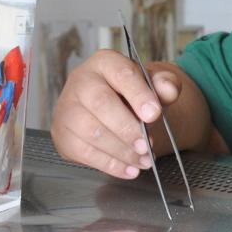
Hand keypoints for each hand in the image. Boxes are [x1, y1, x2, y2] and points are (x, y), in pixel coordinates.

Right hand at [50, 49, 181, 177]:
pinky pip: (84, 153)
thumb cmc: (136, 93)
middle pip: (101, 104)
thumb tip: (168, 90)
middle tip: (148, 146)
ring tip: (144, 160)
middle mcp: (80, 81)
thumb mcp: (155, 83)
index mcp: (105, 62)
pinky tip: (129, 169)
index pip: (121, 74)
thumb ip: (166, 84)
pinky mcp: (63, 134)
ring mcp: (67, 108)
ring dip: (121, 151)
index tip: (154, 115)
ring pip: (90, 132)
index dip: (139, 95)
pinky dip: (110, 164)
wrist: (119, 106)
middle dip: (127, 129)